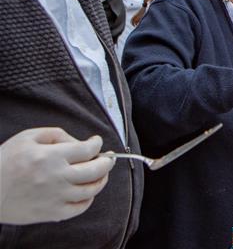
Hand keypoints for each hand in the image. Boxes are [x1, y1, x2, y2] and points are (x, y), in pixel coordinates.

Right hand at [0, 128, 114, 224]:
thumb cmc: (5, 162)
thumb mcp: (28, 137)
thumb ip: (57, 134)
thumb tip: (79, 142)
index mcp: (51, 156)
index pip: (87, 149)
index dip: (97, 143)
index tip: (96, 141)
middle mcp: (57, 177)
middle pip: (96, 170)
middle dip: (107, 162)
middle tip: (108, 158)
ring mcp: (55, 197)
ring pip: (92, 189)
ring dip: (102, 179)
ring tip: (101, 174)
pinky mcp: (51, 213)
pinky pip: (79, 208)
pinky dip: (89, 199)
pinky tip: (87, 192)